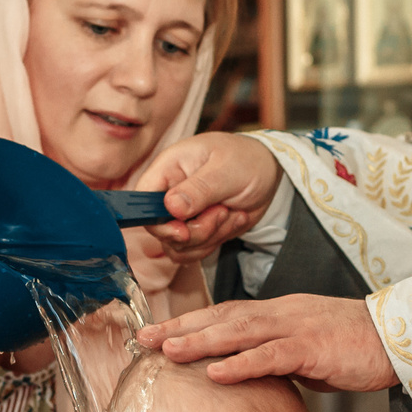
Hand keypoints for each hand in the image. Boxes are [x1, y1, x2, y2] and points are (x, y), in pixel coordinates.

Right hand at [133, 132, 282, 264]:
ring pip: (177, 246)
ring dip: (209, 237)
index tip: (183, 229)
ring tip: (229, 212)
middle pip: (160, 229)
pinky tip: (233, 219)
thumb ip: (199, 188)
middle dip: (195, 232)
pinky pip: (192, 251)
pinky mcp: (196, 229)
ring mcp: (182, 214)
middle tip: (221, 213)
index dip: (157, 220)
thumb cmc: (247, 159)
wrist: (269, 173)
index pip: (142, 199)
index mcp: (169, 168)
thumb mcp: (227, 170)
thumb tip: (171, 206)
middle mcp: (170, 192)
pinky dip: (216, 242)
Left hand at [139, 295, 397, 391]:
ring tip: (168, 351)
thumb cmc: (354, 346)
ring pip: (239, 332)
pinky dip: (240, 363)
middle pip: (222, 318)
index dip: (189, 322)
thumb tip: (250, 370)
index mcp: (278, 313)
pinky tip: (215, 372)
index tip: (157, 333)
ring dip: (201, 341)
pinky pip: (270, 355)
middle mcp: (281, 314)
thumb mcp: (307, 348)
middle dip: (181, 328)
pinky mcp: (312, 348)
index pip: (225, 315)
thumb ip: (276, 354)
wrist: (398, 338)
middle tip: (145, 339)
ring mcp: (295, 328)